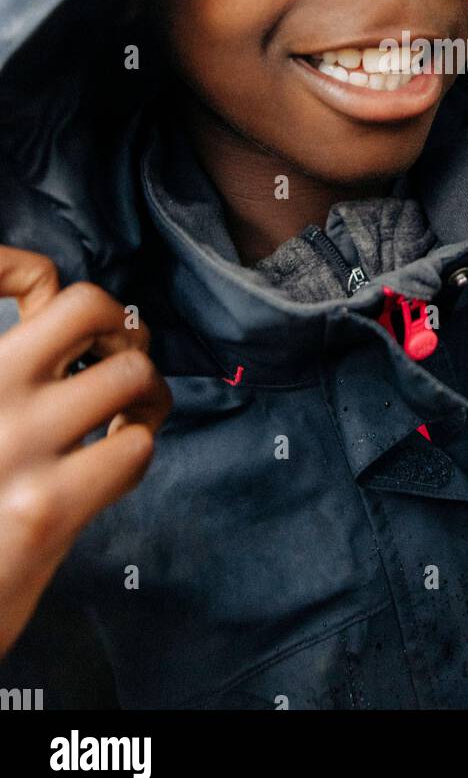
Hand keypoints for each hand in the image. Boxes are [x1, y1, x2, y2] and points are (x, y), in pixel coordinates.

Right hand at [0, 247, 171, 659]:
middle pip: (89, 305)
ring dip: (144, 395)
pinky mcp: (46, 508)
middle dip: (120, 329)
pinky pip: (134, 447)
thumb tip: (42, 288)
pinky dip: (136, 452)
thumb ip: (11, 356)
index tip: (43, 300)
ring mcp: (14, 445)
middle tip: (114, 363)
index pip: (10, 271)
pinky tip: (109, 467)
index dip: (26, 269)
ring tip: (124, 419)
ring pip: (130, 374)